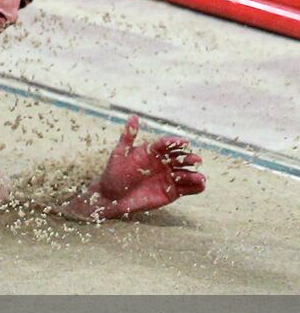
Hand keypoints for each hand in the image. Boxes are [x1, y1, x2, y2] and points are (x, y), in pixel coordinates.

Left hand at [86, 116, 205, 218]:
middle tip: (195, 160)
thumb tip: (133, 116)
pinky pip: (187, 189)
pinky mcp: (172, 192)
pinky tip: (201, 185)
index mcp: (153, 151)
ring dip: (194, 175)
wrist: (112, 196)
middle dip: (188, 158)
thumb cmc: (114, 173)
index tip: (184, 142)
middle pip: (180, 158)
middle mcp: (163, 163)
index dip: (175, 143)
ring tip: (199, 177)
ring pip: (185, 174)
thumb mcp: (120, 153)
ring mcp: (169, 177)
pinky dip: (195, 187)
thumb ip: (128, 136)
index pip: (167, 144)